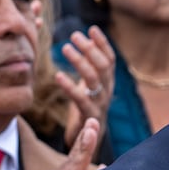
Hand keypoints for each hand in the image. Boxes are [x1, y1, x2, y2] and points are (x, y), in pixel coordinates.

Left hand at [56, 26, 115, 148]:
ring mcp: (100, 103)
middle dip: (90, 48)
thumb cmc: (84, 108)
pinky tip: (58, 75)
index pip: (110, 59)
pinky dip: (69, 86)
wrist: (87, 141)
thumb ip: (88, 66)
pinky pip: (81, 99)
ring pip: (93, 78)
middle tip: (74, 36)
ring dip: (80, 61)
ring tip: (65, 48)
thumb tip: (85, 40)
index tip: (91, 28)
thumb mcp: (88, 85)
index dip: (103, 43)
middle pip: (103, 65)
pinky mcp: (89, 116)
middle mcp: (107, 91)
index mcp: (108, 82)